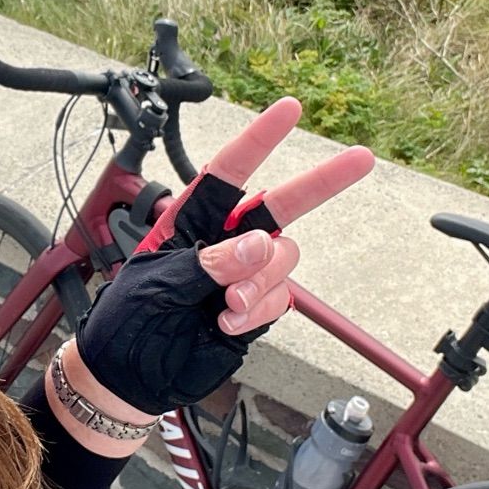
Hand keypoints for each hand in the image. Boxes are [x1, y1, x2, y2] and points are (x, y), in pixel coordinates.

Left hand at [72, 98, 373, 416]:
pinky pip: (280, 298)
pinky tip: (225, 324)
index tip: (289, 110)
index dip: (260, 140)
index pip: (228, 172)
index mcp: (190, 221)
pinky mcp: (255, 309)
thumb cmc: (127, 322)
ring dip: (261, 280)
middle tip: (361, 159)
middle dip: (320, 183)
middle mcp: (223, 242)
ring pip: (283, 258)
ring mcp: (243, 275)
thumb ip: (208, 263)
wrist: (129, 377)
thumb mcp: (156, 285)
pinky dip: (257, 311)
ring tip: (225, 306)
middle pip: (279, 206)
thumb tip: (259, 243)